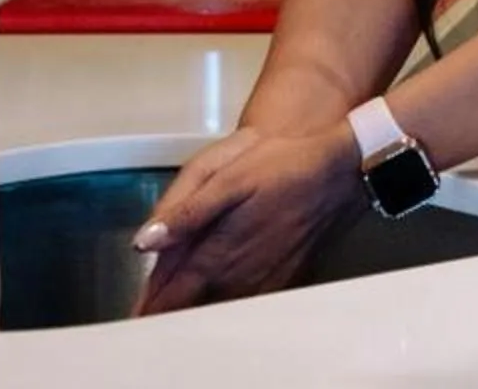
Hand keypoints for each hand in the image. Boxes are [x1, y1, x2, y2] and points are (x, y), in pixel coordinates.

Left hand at [133, 119, 363, 313]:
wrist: (343, 171)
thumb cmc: (286, 167)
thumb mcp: (229, 178)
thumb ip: (185, 213)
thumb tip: (145, 242)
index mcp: (219, 255)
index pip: (170, 295)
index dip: (148, 303)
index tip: (134, 311)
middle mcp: (240, 278)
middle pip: (191, 305)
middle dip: (169, 303)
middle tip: (151, 303)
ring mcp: (264, 283)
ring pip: (218, 306)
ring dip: (197, 302)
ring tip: (180, 292)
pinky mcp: (284, 279)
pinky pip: (244, 299)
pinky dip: (225, 297)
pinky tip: (225, 283)